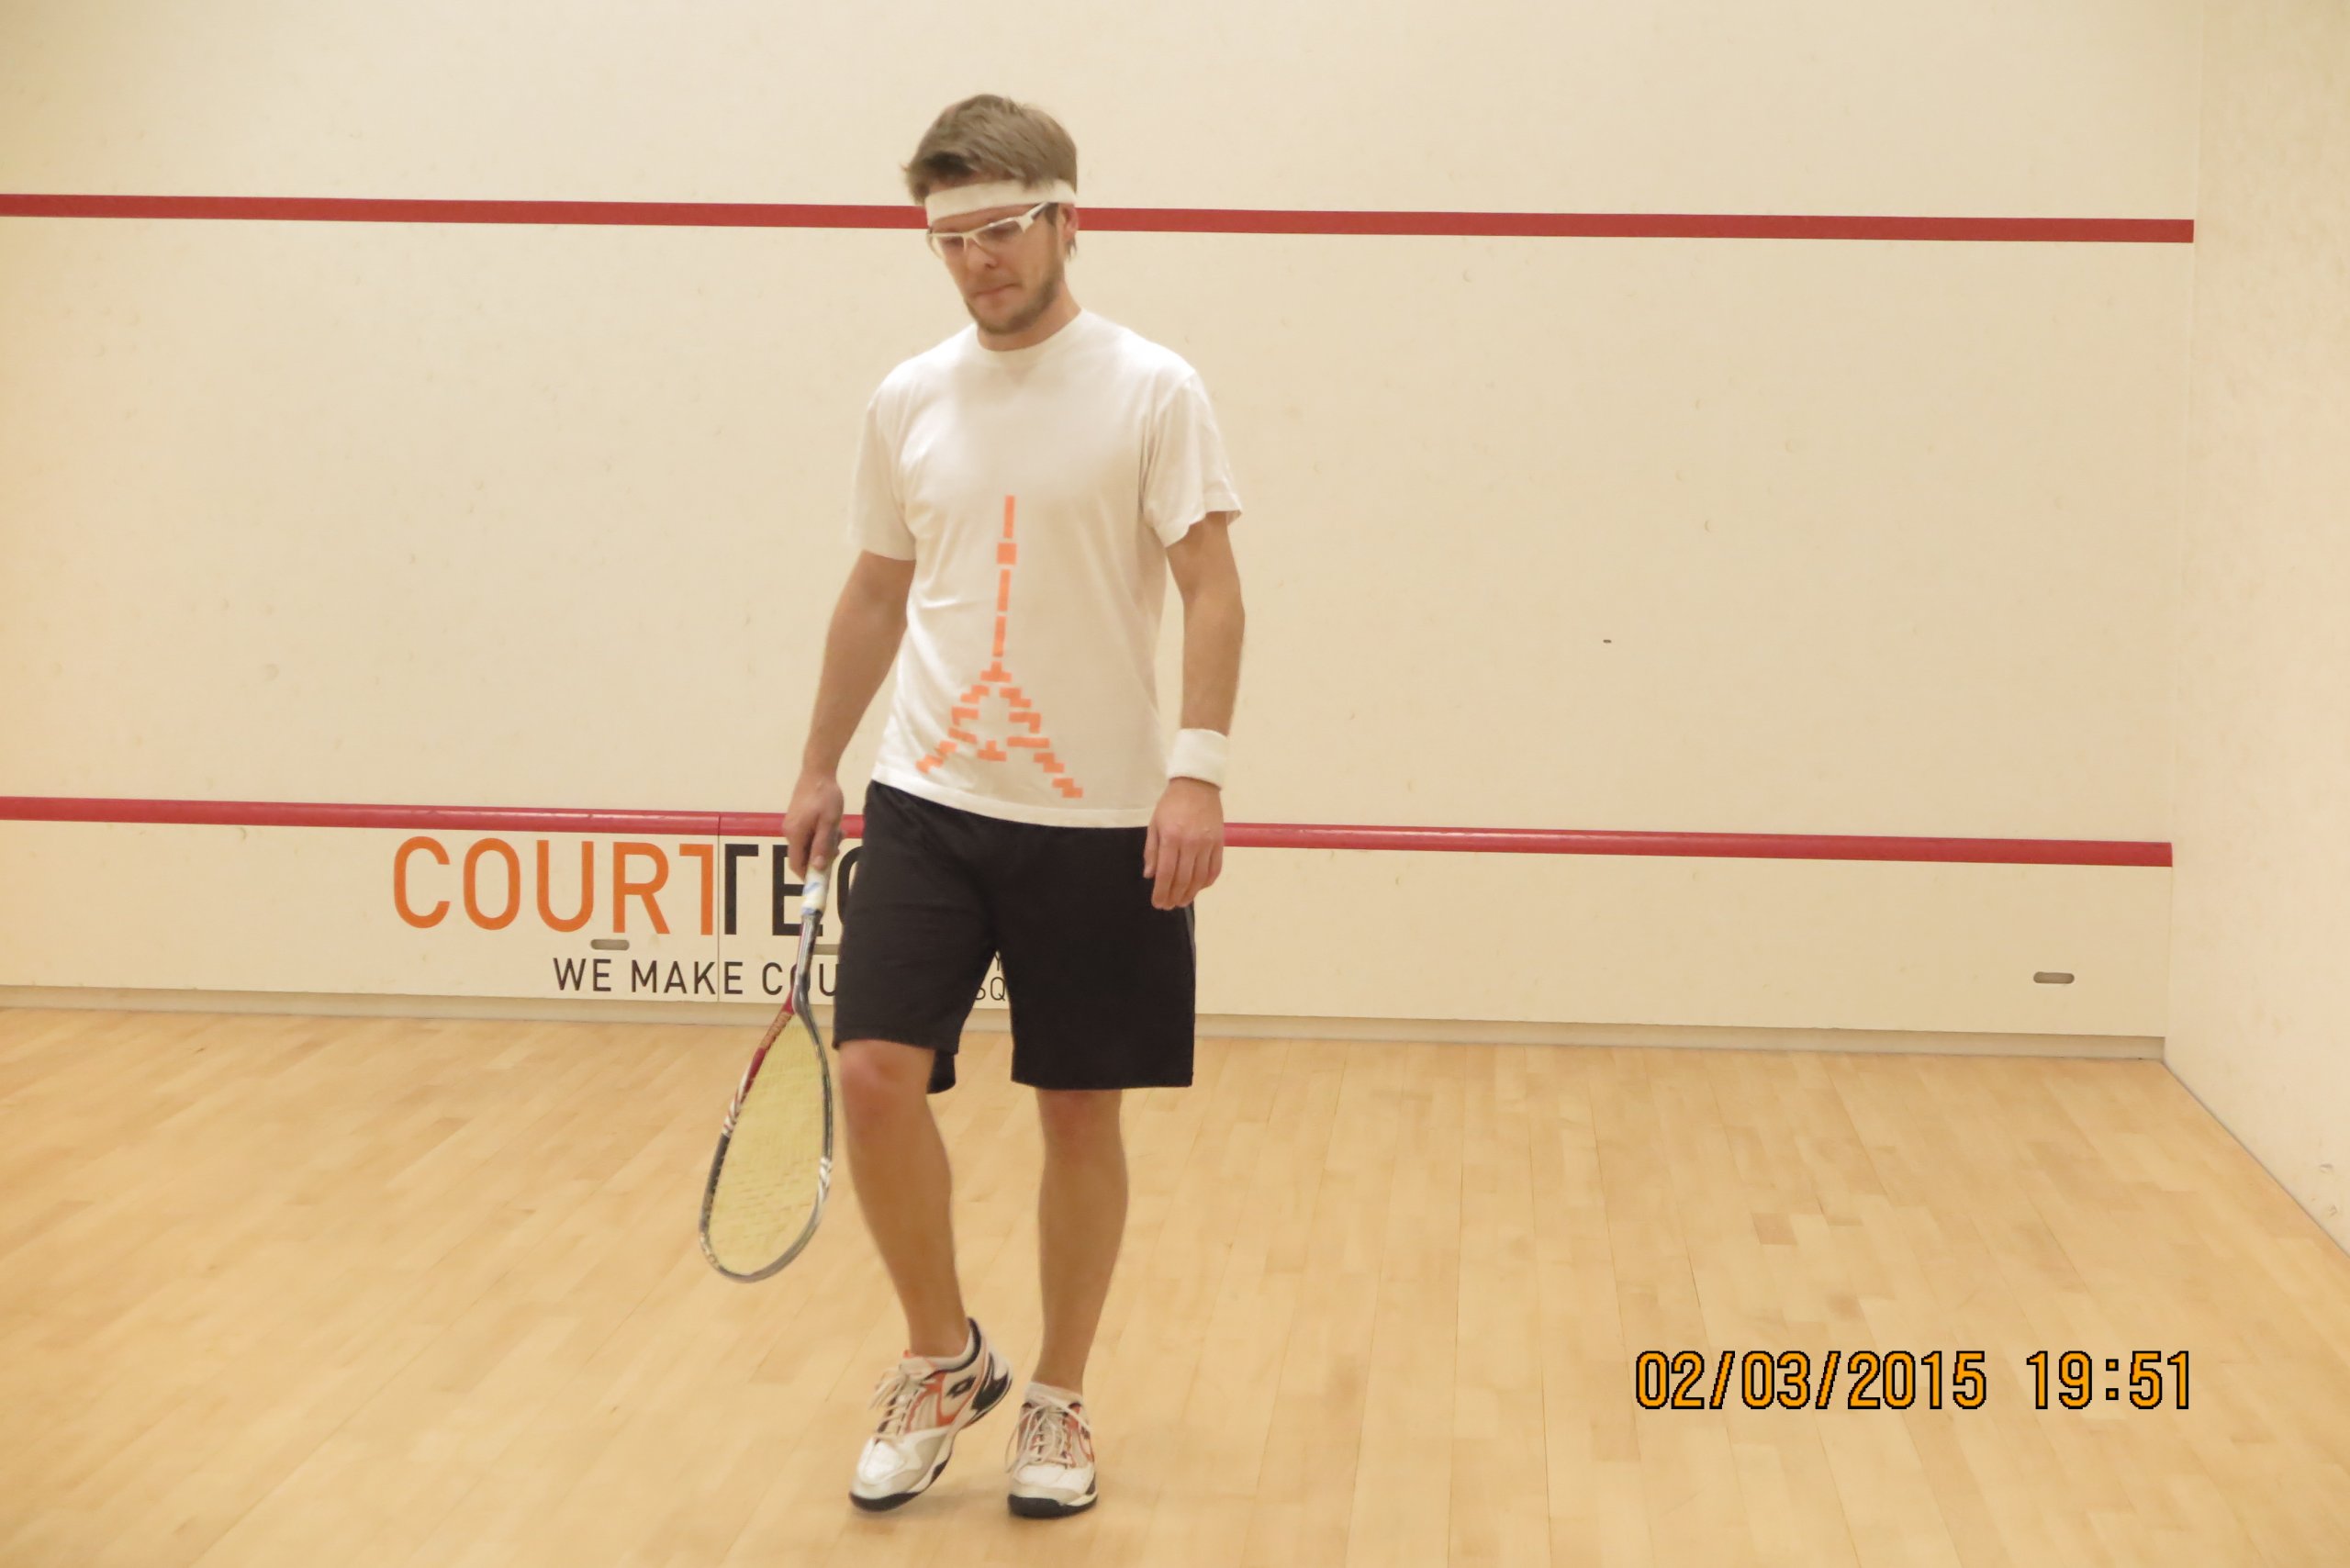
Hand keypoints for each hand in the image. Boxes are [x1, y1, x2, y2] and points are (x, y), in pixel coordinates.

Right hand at [783, 771, 844, 878]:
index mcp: (795, 834)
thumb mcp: (829, 822)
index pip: (797, 864)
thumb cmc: (825, 796)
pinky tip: (832, 824)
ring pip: (808, 844)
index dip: (809, 875)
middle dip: (822, 854)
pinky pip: (808, 834)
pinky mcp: (797, 818)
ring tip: (839, 830)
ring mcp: (792, 824)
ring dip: (824, 842)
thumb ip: (823, 844)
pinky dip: (820, 833)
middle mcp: (789, 831)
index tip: (825, 878)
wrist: (818, 771)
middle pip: (804, 855)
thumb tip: (818, 867)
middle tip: (838, 844)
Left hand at [1144, 777, 1223, 909]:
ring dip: (1191, 893)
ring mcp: (1208, 843)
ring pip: (1200, 877)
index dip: (1162, 892)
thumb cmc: (1171, 804)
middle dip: (1175, 896)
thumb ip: (1152, 851)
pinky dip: (1207, 882)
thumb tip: (1150, 875)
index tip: (1158, 903)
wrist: (1197, 784)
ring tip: (1183, 901)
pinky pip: (1215, 868)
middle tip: (1169, 906)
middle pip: (1184, 879)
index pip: (1166, 873)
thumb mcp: (1155, 824)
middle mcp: (1191, 843)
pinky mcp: (1220, 842)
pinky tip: (1199, 888)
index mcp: (1171, 838)